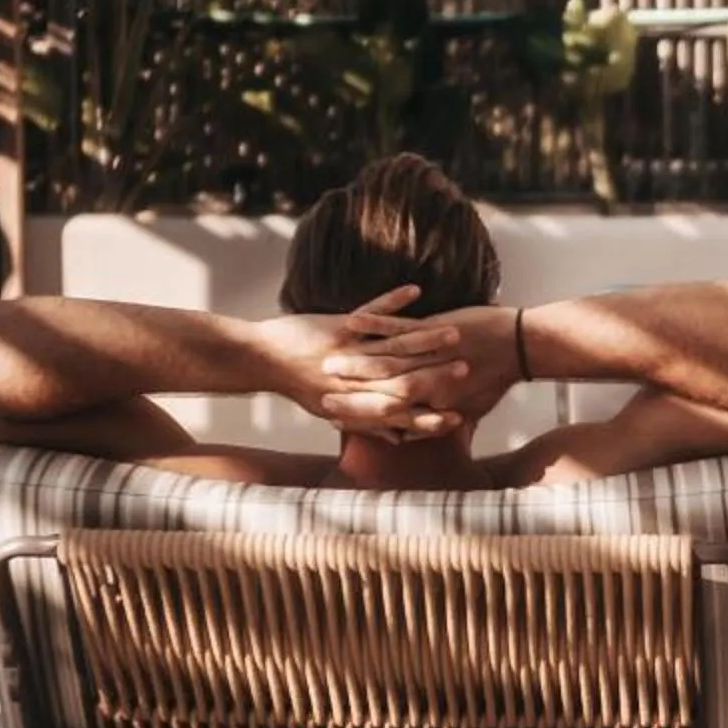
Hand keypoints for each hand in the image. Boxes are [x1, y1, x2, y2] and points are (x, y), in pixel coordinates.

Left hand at [260, 289, 480, 440]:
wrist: (259, 359)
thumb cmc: (297, 385)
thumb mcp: (333, 410)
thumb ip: (369, 423)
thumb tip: (398, 438)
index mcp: (355, 403)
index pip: (402, 413)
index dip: (430, 415)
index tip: (459, 415)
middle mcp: (356, 380)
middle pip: (406, 378)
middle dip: (439, 374)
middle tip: (468, 369)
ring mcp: (349, 351)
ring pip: (395, 346)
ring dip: (426, 337)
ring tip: (454, 330)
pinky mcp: (339, 326)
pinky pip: (371, 312)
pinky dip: (393, 300)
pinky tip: (415, 289)